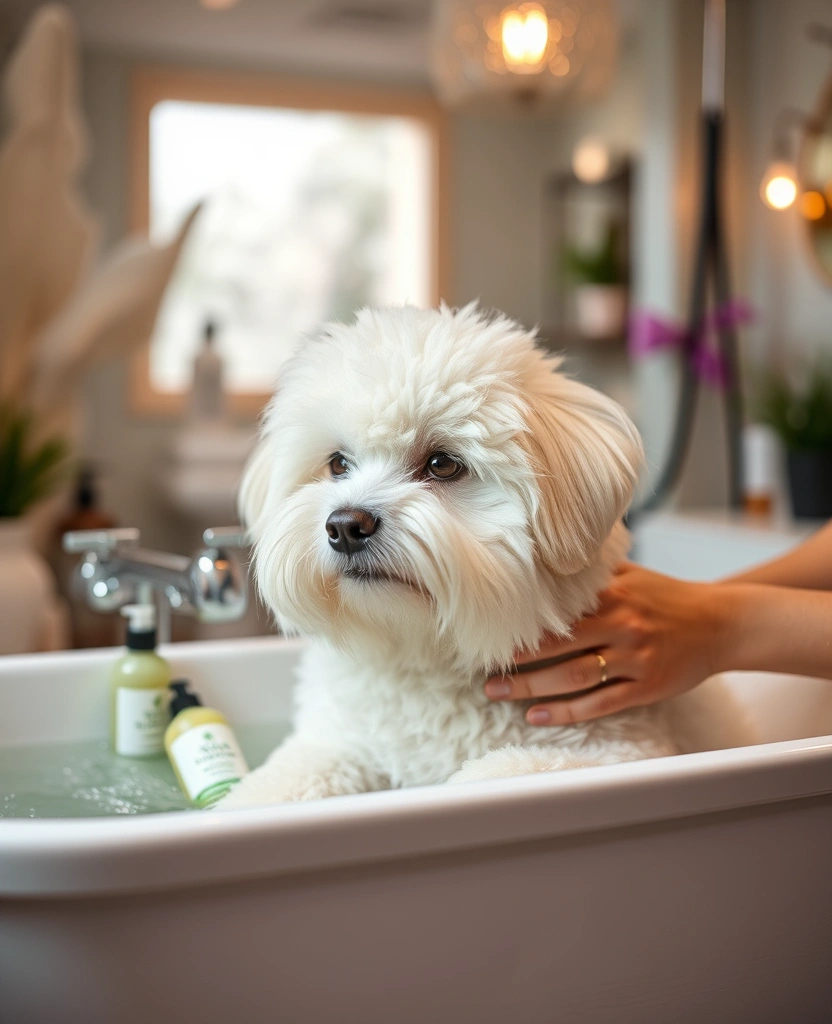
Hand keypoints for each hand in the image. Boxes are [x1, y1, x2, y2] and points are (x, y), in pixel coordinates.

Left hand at [486, 564, 730, 724]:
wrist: (721, 622)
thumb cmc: (666, 597)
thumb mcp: (630, 573)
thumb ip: (591, 569)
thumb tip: (542, 554)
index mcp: (613, 593)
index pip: (557, 610)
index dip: (520, 623)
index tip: (488, 630)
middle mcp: (622, 623)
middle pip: (558, 645)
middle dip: (515, 660)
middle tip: (481, 670)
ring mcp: (635, 657)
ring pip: (574, 677)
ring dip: (531, 688)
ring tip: (497, 693)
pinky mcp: (648, 686)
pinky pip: (600, 703)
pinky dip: (566, 712)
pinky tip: (536, 716)